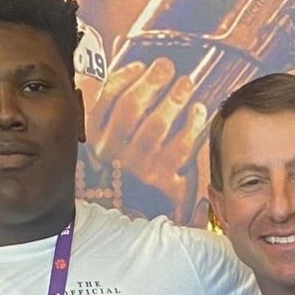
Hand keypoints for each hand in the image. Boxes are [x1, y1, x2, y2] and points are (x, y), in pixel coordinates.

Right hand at [86, 58, 206, 220]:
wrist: (139, 227)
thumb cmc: (126, 182)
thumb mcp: (106, 153)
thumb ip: (107, 117)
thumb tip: (110, 80)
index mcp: (96, 143)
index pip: (105, 102)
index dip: (124, 79)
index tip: (139, 66)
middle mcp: (115, 156)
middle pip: (131, 109)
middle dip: (151, 82)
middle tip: (167, 67)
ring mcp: (141, 169)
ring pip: (157, 125)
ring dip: (173, 99)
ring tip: (185, 84)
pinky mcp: (166, 182)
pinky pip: (182, 148)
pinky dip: (191, 125)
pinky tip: (198, 111)